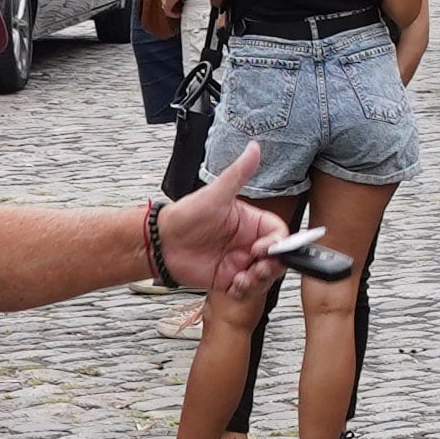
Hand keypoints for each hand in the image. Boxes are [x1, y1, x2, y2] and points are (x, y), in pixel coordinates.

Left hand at [137, 0, 180, 41]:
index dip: (168, 0)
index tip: (174, 1)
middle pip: (163, 3)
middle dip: (169, 7)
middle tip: (175, 9)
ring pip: (165, 8)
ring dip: (171, 11)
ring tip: (177, 13)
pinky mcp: (166, 4)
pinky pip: (168, 12)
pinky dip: (173, 14)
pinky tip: (178, 14)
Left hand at [155, 148, 291, 296]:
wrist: (161, 242)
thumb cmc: (186, 215)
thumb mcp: (216, 194)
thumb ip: (238, 173)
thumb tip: (254, 147)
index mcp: (252, 223)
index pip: (278, 235)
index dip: (278, 244)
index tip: (263, 248)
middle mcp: (248, 243)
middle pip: (277, 259)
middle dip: (272, 266)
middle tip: (258, 267)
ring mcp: (239, 263)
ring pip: (264, 278)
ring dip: (259, 281)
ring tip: (244, 277)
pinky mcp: (228, 280)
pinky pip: (247, 291)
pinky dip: (245, 291)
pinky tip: (235, 285)